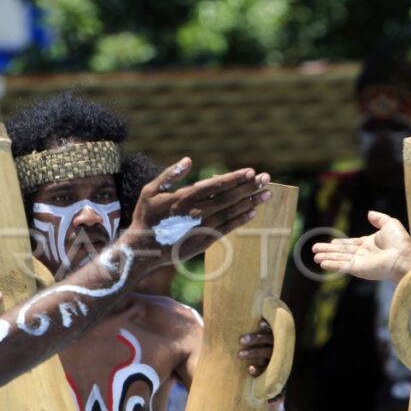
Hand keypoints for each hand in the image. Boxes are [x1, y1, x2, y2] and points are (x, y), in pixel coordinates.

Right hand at [125, 158, 270, 266]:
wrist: (143, 249)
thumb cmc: (146, 217)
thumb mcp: (150, 191)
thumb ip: (169, 175)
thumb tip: (188, 160)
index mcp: (184, 198)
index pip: (216, 185)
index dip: (235, 178)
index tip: (251, 172)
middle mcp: (196, 213)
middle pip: (229, 197)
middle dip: (249, 187)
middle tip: (267, 179)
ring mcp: (202, 228)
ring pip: (231, 212)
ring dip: (250, 202)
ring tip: (267, 194)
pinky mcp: (205, 241)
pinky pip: (227, 228)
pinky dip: (241, 220)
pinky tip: (253, 212)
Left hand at [238, 320, 272, 375]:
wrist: (264, 368)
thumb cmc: (253, 345)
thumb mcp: (254, 335)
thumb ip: (247, 327)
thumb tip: (229, 316)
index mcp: (272, 334)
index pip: (270, 328)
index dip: (266, 326)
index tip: (259, 324)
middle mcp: (276, 344)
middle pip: (268, 339)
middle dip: (255, 339)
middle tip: (241, 340)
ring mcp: (275, 357)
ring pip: (267, 353)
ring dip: (254, 353)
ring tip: (240, 354)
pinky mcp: (271, 369)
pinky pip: (266, 369)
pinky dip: (258, 369)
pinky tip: (250, 369)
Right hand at [312, 211, 410, 281]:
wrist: (404, 256)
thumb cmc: (400, 242)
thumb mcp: (390, 224)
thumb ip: (379, 218)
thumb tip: (369, 213)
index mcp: (370, 244)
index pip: (351, 244)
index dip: (340, 243)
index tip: (331, 242)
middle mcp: (363, 254)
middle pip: (341, 252)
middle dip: (328, 250)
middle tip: (315, 249)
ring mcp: (360, 262)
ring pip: (339, 259)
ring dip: (326, 257)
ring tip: (314, 256)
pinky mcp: (358, 269)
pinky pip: (342, 266)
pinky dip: (331, 265)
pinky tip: (322, 263)